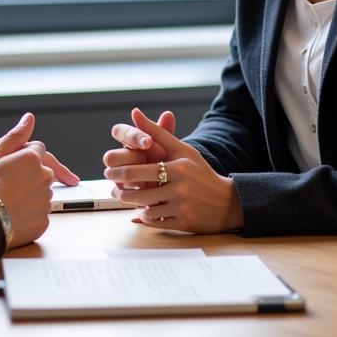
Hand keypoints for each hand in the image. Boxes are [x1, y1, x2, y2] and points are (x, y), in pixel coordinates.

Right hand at [0, 113, 55, 248]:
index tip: (13, 164)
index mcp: (33, 159)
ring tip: (6, 200)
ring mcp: (44, 201)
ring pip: (40, 192)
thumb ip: (15, 136)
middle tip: (6, 183)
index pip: (38, 149)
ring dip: (29, 193)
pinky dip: (29, 212)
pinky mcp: (42, 221)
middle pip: (41, 171)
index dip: (23, 155)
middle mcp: (44, 178)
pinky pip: (39, 213)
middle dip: (28, 174)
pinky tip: (12, 213)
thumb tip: (29, 119)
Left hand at [103, 107, 242, 233]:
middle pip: (139, 193)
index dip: (119, 172)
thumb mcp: (182, 149)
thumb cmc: (200, 172)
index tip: (110, 171)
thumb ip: (157, 132)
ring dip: (133, 206)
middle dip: (121, 192)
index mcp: (176, 168)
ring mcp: (182, 207)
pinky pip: (156, 223)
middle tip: (113, 188)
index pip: (138, 170)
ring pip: (146, 210)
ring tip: (126, 199)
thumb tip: (134, 112)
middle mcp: (179, 188)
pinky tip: (142, 211)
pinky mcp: (184, 224)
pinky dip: (145, 218)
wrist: (227, 201)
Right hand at [103, 109, 175, 187]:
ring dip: (127, 176)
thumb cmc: (167, 161)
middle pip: (111, 155)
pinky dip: (129, 193)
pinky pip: (118, 191)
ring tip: (145, 179)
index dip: (131, 136)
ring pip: (112, 173)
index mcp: (130, 141)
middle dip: (128, 159)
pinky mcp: (121, 191)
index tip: (149, 142)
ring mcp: (118, 174)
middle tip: (144, 162)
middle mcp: (121, 156)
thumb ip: (164, 133)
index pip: (119, 131)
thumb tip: (168, 114)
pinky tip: (143, 194)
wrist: (172, 185)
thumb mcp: (169, 147)